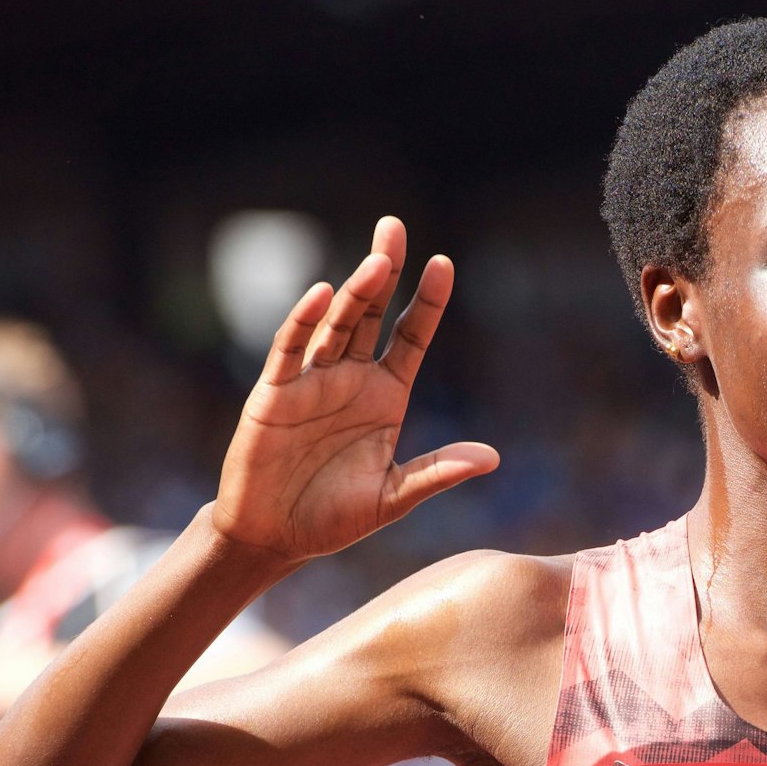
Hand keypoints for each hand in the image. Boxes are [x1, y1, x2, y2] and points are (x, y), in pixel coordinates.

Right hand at [214, 216, 497, 562]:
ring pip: (335, 326)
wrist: (276, 537)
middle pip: (369, 314)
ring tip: (376, 263)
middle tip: (394, 228)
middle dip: (383, 271)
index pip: (411, 337)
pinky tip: (322, 296)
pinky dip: (303, 323)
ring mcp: (311, 382)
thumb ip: (437, 472)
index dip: (427, 302)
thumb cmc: (334, 517)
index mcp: (385, 396)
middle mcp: (350, 379)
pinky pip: (290, 351)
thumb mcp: (394, 496)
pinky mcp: (274, 394)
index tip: (444, 264)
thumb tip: (492, 459)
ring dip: (354, 293)